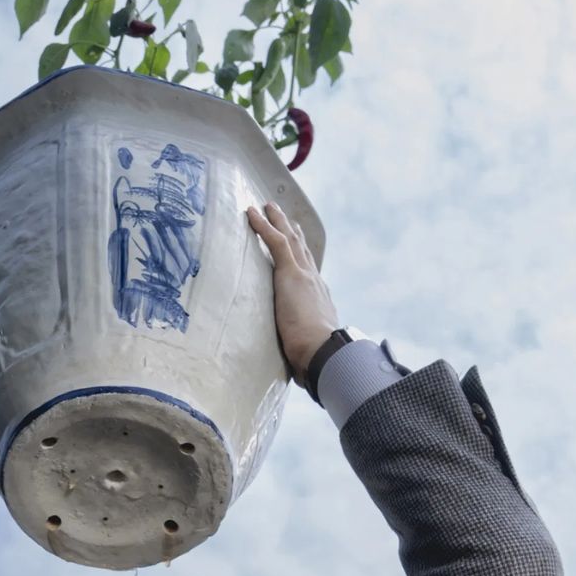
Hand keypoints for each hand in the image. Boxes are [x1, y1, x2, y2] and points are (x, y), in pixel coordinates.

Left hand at [246, 202, 338, 374]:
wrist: (323, 353)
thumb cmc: (315, 359)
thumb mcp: (305, 349)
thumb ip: (298, 350)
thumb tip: (296, 370)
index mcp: (318, 299)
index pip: (308, 272)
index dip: (301, 257)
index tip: (296, 246)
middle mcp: (314, 282)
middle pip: (302, 249)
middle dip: (292, 230)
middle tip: (283, 214)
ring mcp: (304, 276)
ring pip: (290, 240)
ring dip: (278, 221)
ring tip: (268, 206)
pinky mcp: (292, 274)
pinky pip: (276, 243)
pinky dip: (263, 226)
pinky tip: (251, 213)